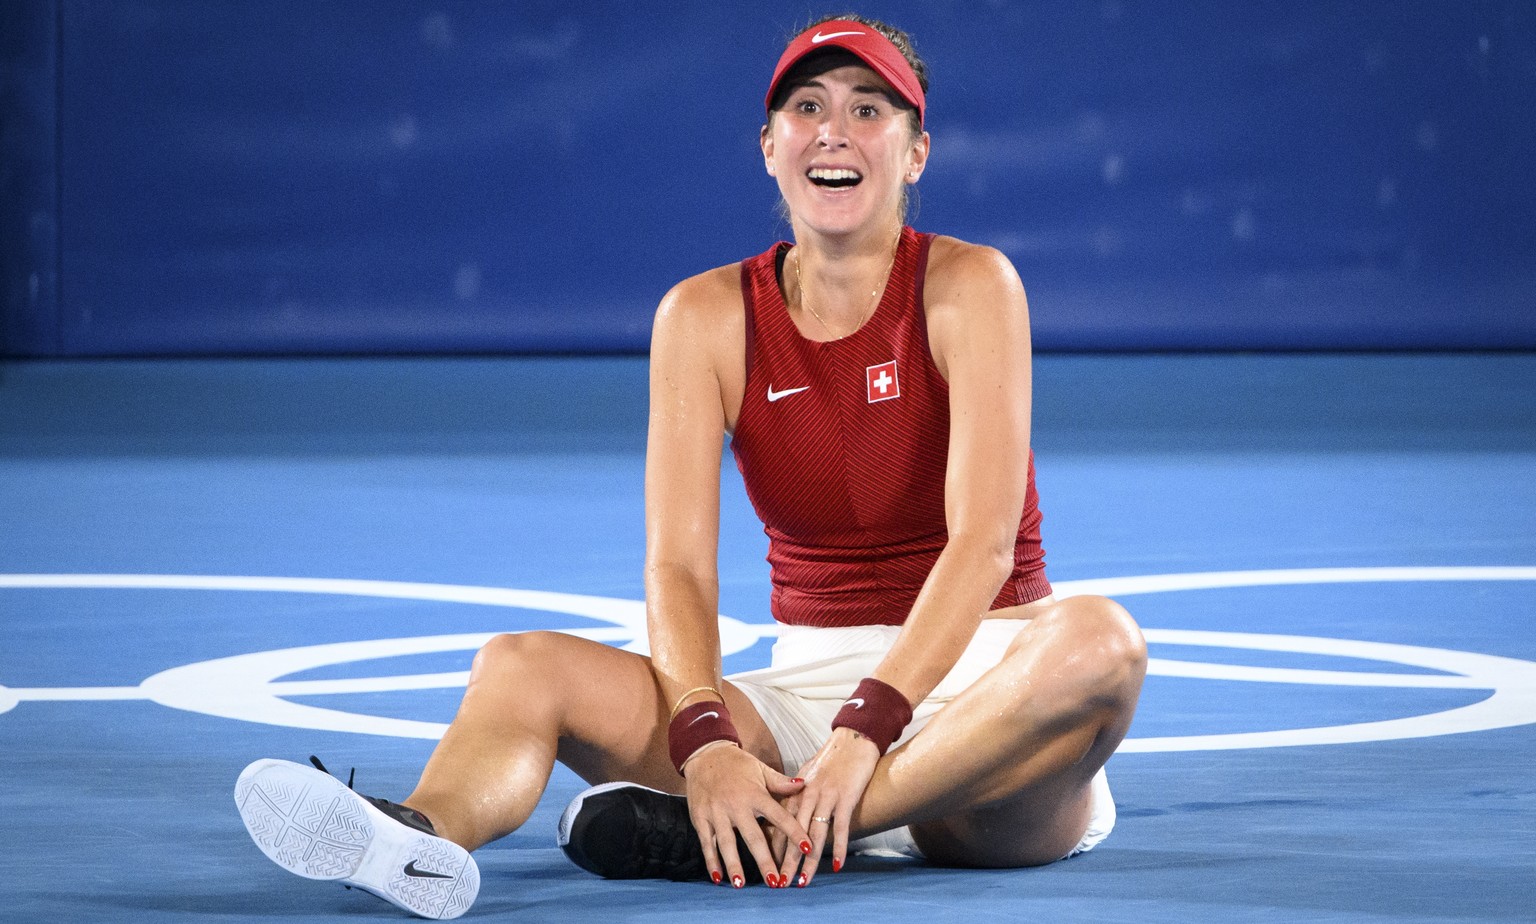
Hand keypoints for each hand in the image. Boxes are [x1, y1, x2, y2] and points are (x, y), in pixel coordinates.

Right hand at [681, 742, 809, 887]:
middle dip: (765, 860)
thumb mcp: (761, 769)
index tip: (808, 848)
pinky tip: (718, 878)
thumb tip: (805, 784)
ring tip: (742, 885)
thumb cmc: (737, 764)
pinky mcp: (700, 818)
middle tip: (775, 882)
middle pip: (753, 837)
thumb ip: (781, 782)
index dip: (794, 832)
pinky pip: (707, 843)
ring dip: (734, 864)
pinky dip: (712, 861)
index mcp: (755, 794)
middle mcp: (737, 805)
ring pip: (727, 843)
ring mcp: (717, 813)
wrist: (704, 753)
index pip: (779, 816)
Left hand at [777, 727, 879, 886]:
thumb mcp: (809, 772)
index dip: (774, 846)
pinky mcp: (845, 797)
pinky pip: (840, 827)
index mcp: (797, 790)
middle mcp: (808, 795)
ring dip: (808, 860)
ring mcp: (827, 797)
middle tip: (780, 884)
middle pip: (793, 834)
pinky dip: (838, 847)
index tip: (768, 866)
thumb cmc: (833, 757)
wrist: (854, 737)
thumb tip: (789, 810)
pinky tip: (835, 865)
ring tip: (802, 880)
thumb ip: (797, 792)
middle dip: (786, 861)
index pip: (780, 824)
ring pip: (814, 834)